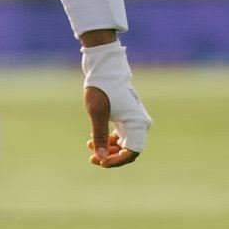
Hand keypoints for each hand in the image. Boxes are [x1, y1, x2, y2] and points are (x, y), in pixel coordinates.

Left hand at [79, 37, 149, 169]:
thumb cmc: (101, 88)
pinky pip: (122, 135)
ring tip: (89, 145)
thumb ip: (100, 137)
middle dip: (111, 156)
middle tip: (92, 158)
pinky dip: (109, 139)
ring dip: (108, 148)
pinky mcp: (128, 117)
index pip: (132, 153)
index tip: (100, 161)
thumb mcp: (97, 113)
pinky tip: (93, 138)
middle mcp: (140, 123)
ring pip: (125, 144)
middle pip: (129, 150)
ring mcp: (134, 120)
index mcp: (137, 123)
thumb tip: (100, 158)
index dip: (117, 161)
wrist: (104, 67)